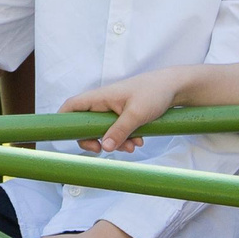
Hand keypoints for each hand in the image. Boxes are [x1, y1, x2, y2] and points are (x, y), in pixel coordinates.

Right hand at [60, 69, 183, 152]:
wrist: (174, 87)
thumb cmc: (154, 92)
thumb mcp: (137, 114)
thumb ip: (120, 131)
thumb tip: (106, 147)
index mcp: (101, 97)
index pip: (72, 106)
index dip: (64, 121)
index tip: (70, 137)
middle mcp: (104, 103)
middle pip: (86, 125)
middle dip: (96, 140)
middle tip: (103, 150)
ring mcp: (114, 109)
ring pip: (104, 131)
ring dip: (116, 142)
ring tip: (134, 146)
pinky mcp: (124, 115)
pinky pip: (117, 131)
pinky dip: (125, 139)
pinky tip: (139, 141)